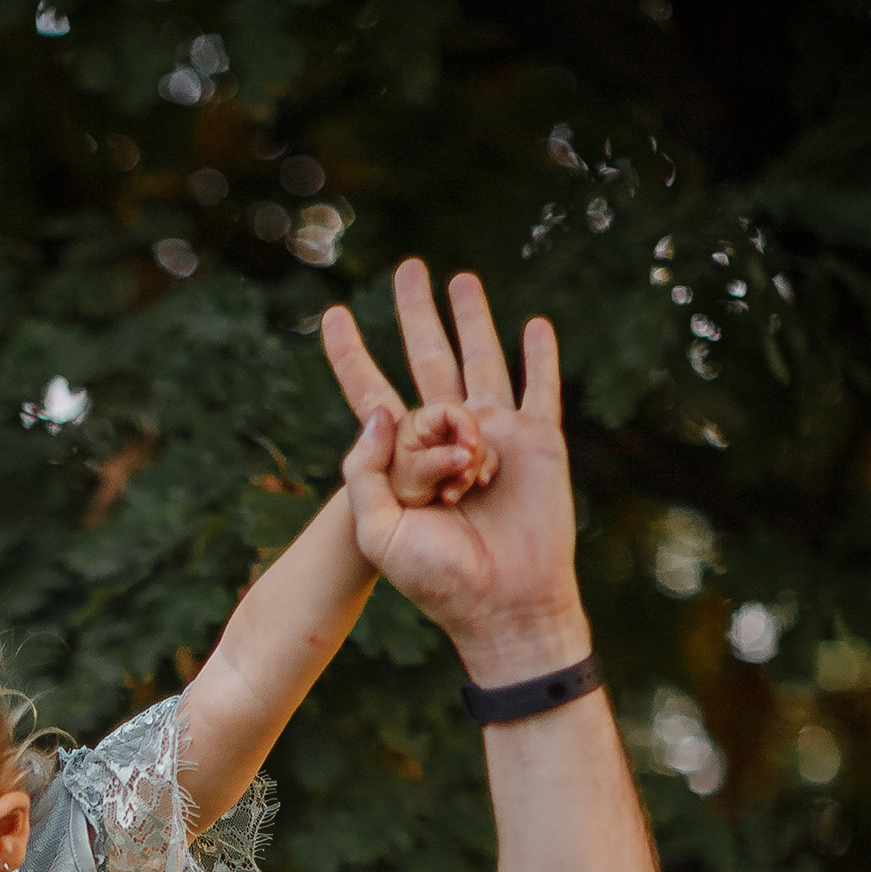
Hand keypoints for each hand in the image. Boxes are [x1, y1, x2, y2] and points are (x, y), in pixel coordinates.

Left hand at [322, 264, 586, 687]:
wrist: (503, 603)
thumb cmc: (438, 580)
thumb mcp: (379, 530)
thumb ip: (364, 471)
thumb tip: (376, 412)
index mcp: (403, 459)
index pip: (371, 393)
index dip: (350, 355)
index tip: (332, 317)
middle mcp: (447, 439)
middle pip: (428, 359)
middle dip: (415, 314)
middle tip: (407, 268)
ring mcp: (494, 436)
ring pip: (479, 360)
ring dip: (472, 319)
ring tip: (461, 279)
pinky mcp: (536, 442)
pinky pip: (537, 387)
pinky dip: (538, 357)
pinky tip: (535, 326)